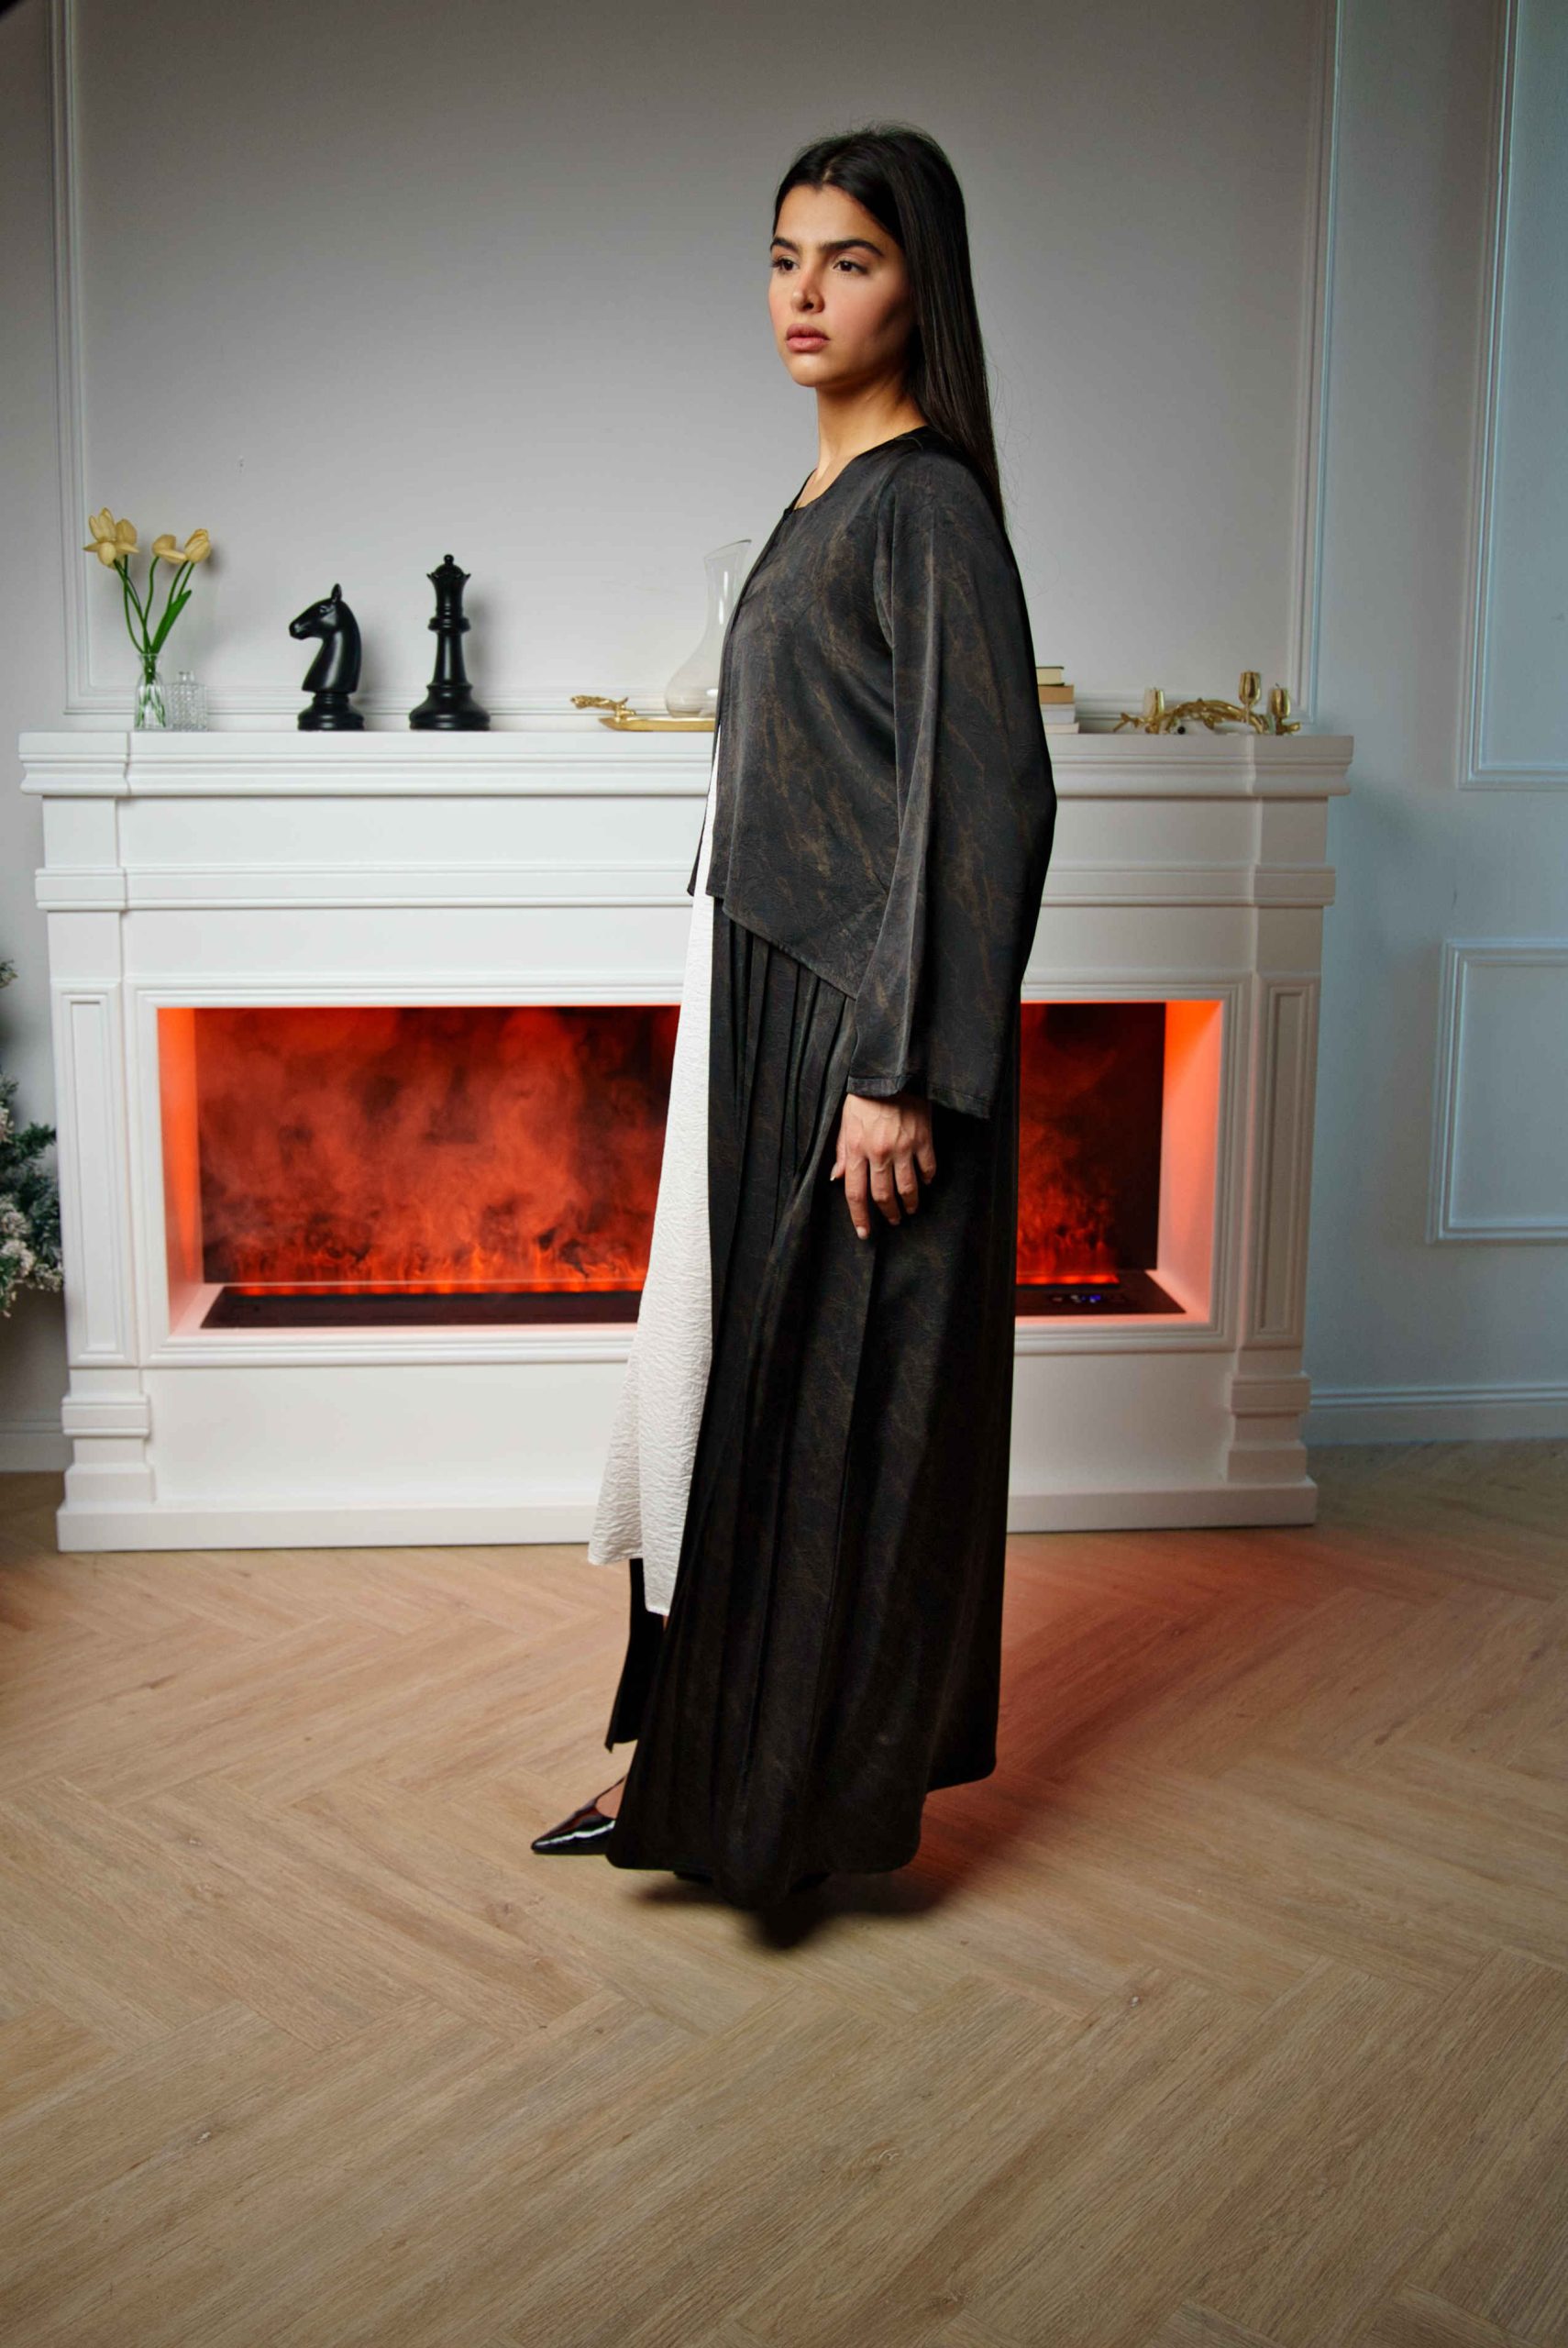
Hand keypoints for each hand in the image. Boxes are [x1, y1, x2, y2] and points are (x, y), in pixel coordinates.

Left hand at [830, 1089, 936, 1238]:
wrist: (891, 1071)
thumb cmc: (865, 1096)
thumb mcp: (846, 1121)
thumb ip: (842, 1151)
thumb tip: (837, 1177)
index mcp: (857, 1149)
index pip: (856, 1193)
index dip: (860, 1217)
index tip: (864, 1233)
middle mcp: (879, 1152)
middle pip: (883, 1195)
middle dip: (888, 1213)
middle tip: (892, 1220)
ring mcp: (903, 1147)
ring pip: (908, 1188)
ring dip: (909, 1204)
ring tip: (910, 1210)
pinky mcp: (923, 1139)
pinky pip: (928, 1168)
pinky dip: (928, 1179)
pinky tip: (926, 1182)